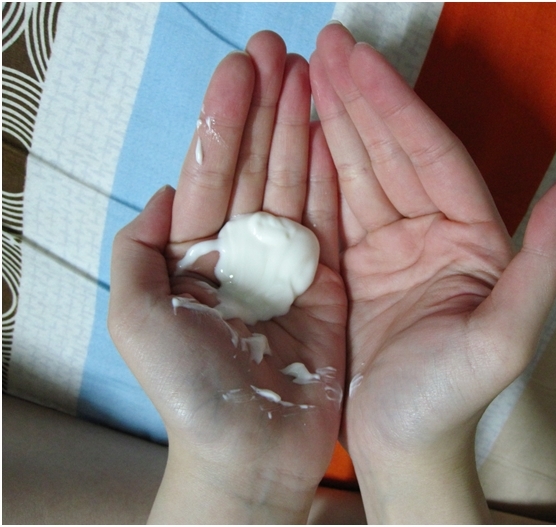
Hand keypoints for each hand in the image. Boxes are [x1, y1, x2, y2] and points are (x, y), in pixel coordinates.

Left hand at [108, 31, 345, 523]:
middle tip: (280, 49)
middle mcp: (242, 250)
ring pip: (295, 182)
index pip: (212, 170)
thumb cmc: (192, 390)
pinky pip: (331, 219)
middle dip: (265, 106)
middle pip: (256, 164)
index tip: (241, 67)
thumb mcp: (139, 317)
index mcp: (197, 253)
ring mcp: (286, 264)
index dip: (224, 118)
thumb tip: (167, 192)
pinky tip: (337, 133)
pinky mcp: (327, 282)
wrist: (249, 450)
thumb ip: (140, 249)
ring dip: (300, 128)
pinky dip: (335, 175)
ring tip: (310, 75)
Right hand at [311, 23, 555, 522]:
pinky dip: (317, 164)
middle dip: (360, 97)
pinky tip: (300, 127)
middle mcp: (433, 233)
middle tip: (324, 47)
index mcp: (472, 240)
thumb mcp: (504, 340)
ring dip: (335, 120)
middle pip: (392, 151)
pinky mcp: (356, 264)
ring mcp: (391, 245)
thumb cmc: (447, 402)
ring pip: (361, 169)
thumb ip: (543, 262)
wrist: (399, 448)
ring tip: (305, 72)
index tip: (359, 62)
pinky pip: (335, 204)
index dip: (395, 106)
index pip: (431, 156)